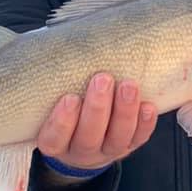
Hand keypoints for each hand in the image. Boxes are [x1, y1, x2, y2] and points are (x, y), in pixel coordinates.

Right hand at [37, 73, 157, 170]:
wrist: (80, 142)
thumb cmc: (60, 108)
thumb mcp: (46, 100)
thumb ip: (48, 78)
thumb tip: (44, 39)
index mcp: (54, 142)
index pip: (54, 138)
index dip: (62, 121)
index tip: (69, 97)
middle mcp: (79, 150)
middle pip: (88, 136)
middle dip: (97, 108)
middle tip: (102, 79)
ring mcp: (105, 151)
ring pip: (116, 138)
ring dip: (124, 112)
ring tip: (128, 85)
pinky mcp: (128, 147)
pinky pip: (138, 140)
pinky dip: (145, 124)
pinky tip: (148, 105)